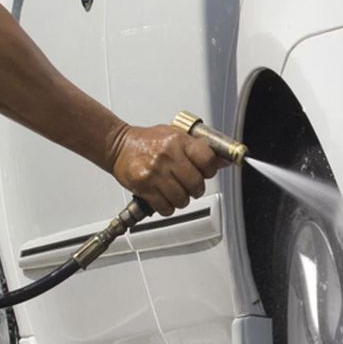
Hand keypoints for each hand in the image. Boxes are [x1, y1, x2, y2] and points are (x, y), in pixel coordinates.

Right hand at [107, 124, 221, 216]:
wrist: (119, 145)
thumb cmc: (147, 141)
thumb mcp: (176, 135)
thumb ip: (198, 148)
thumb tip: (224, 162)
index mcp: (178, 141)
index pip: (207, 159)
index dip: (210, 170)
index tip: (206, 172)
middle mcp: (168, 156)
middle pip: (196, 183)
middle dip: (196, 189)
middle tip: (191, 186)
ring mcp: (155, 172)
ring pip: (182, 199)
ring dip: (182, 200)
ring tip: (176, 192)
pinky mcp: (144, 187)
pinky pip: (166, 207)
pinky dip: (168, 207)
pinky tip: (164, 198)